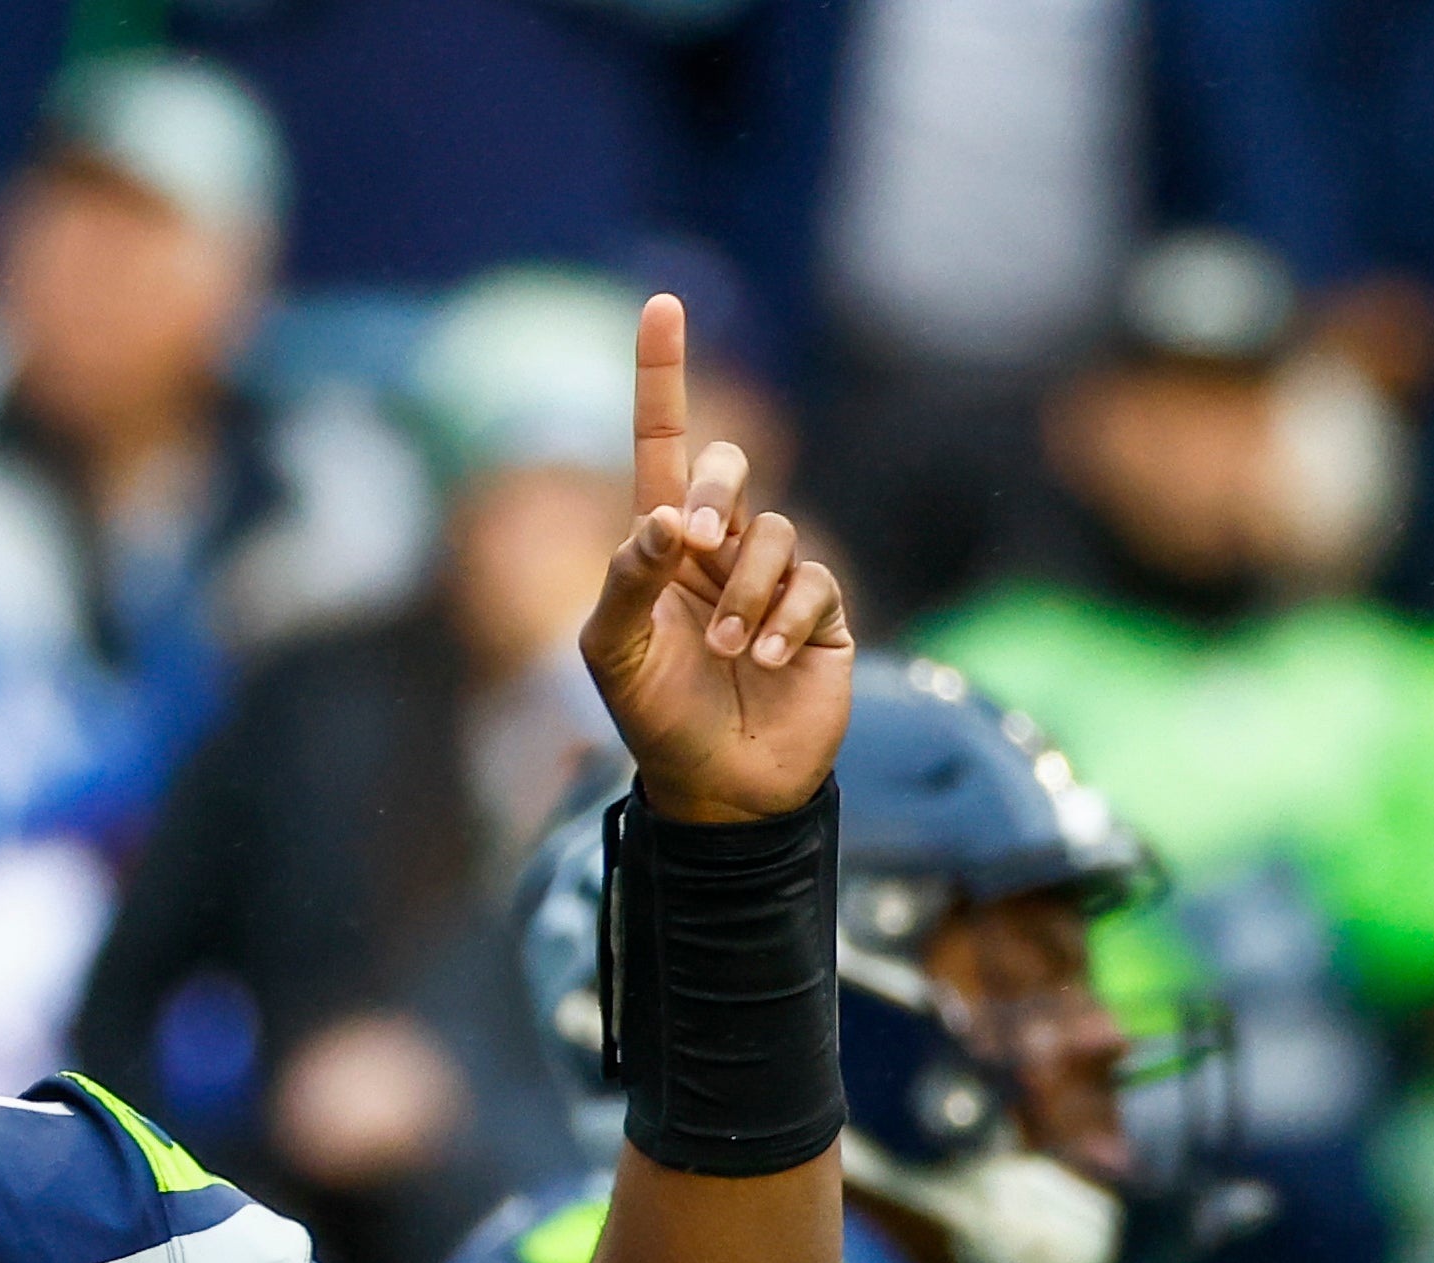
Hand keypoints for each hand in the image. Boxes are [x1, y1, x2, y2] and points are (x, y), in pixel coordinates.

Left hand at [578, 295, 852, 824]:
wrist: (720, 788)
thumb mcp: (612, 655)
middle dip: (714, 491)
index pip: (662, 443)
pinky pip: (813, 584)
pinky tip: (766, 663)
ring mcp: (773, 577)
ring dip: (746, 591)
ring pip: (775, 532)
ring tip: (727, 652)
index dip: (663, 375)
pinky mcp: (821, 613)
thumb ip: (621, 583)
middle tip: (693, 542)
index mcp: (661, 546)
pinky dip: (784, 621)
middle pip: (729, 469)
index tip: (663, 303)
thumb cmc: (654, 719)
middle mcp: (720, 548)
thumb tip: (663, 521)